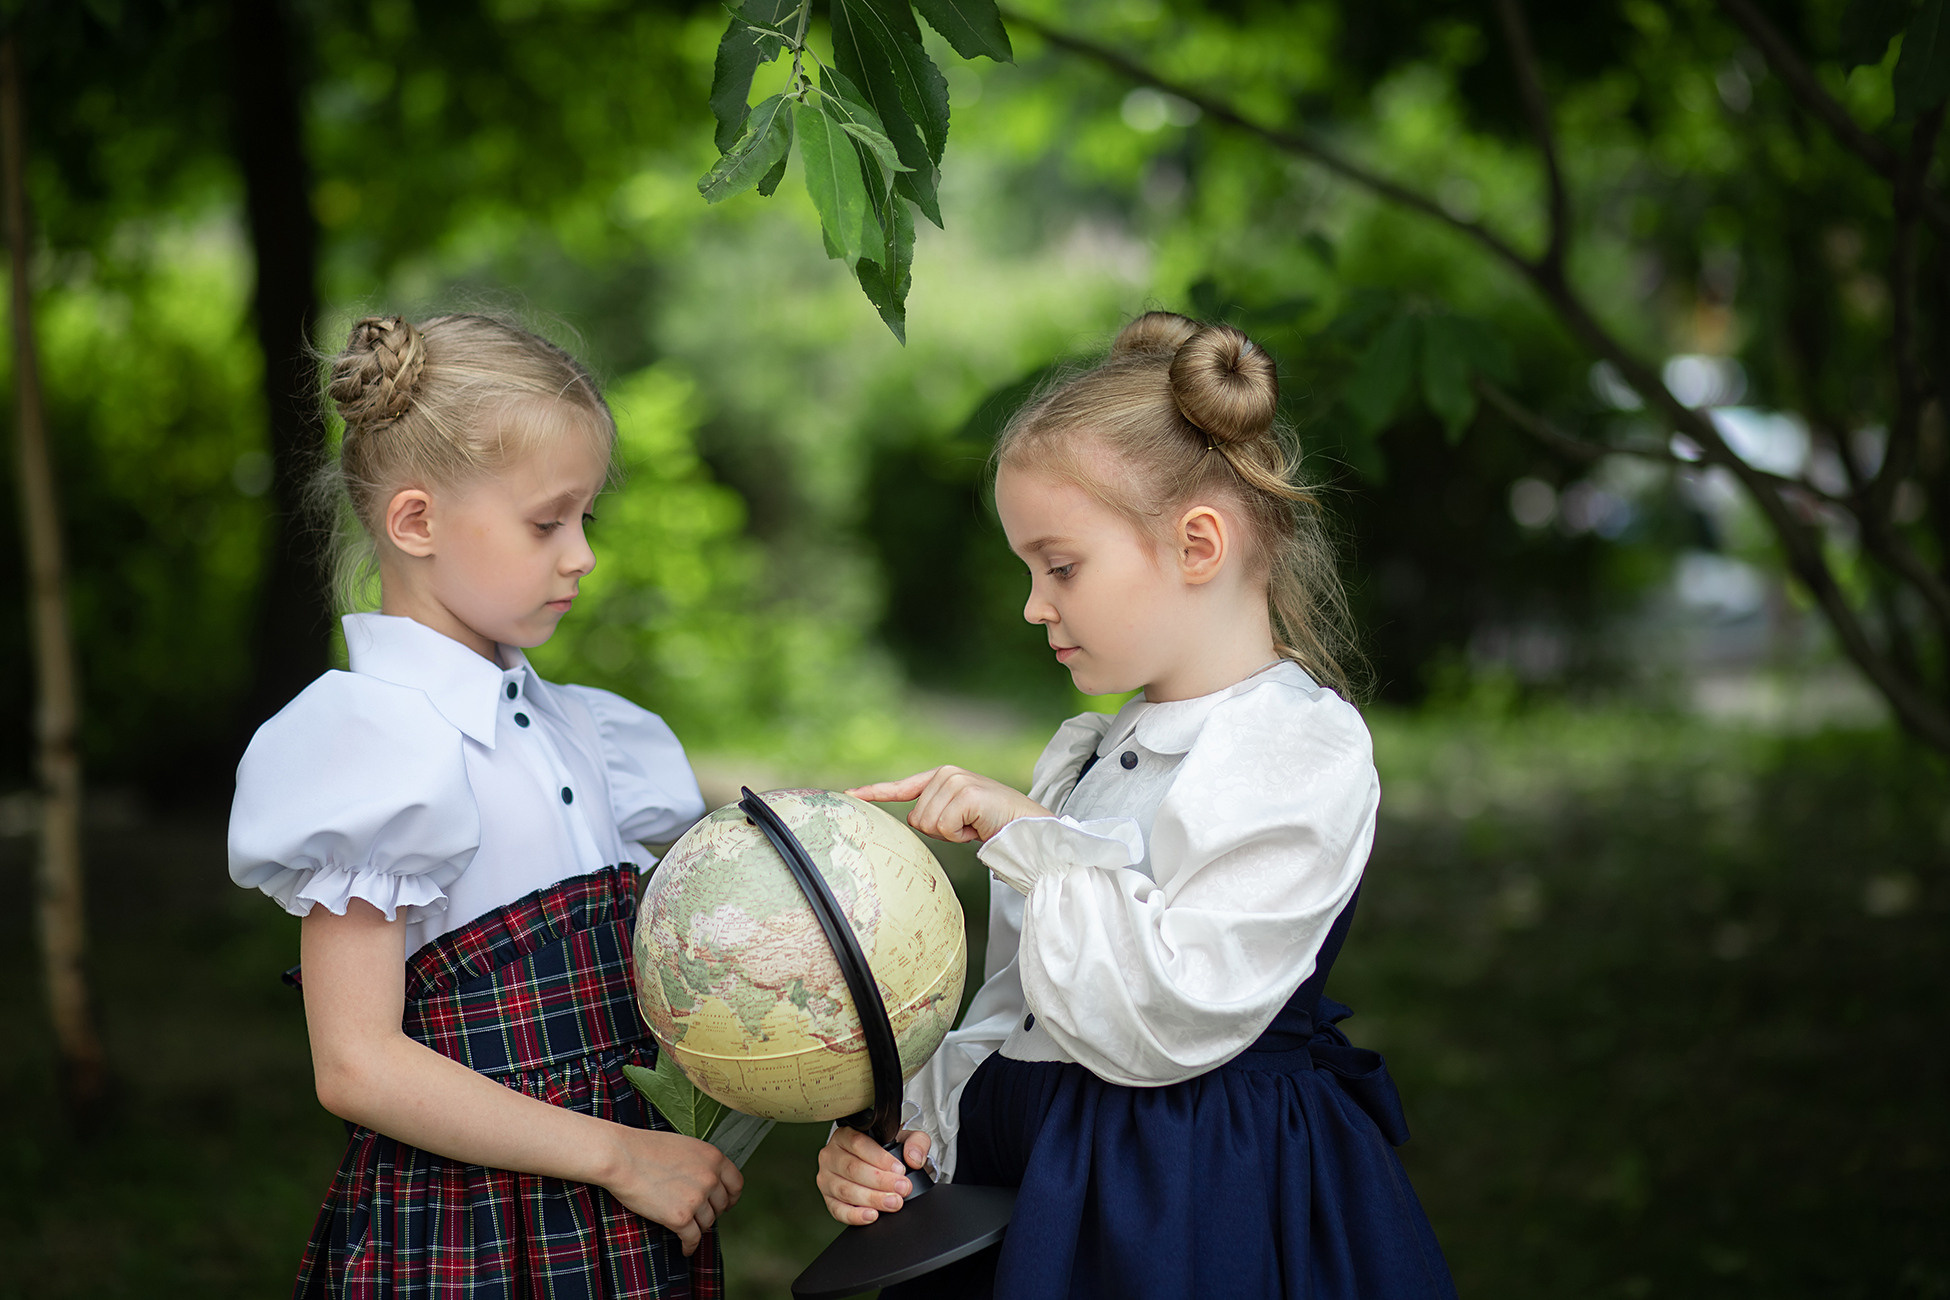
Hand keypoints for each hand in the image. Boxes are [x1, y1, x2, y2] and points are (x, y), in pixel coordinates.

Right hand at [602, 1128, 743, 1255]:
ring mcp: (697, 1198)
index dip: (731, 1197)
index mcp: (714, 1157)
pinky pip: (692, 1238)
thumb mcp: (685, 1147)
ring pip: (707, 1223)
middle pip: (721, 1206)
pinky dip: (689, 1246)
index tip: (725, 1204)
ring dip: (698, 1228)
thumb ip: (702, 1164)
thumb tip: (710, 1183)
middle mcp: (710, 1178)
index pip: (736, 1184)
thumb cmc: (646, 1149)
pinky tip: (685, 1248)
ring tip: (687, 1229)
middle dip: (712, 1212)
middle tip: (700, 1216)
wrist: (622, 1157)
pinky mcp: (680, 1217)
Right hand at [816, 1126, 930, 1225]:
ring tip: (893, 1203)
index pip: (858, 1144)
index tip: (899, 1170)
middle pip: (853, 1169)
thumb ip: (915, 1142)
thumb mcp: (904, 1138)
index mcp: (845, 1135)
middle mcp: (832, 1155)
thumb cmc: (886, 1149)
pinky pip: (838, 1210)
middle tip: (902, 1189)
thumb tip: (914, 1159)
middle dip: (880, 1181)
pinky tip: (872, 1215)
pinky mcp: (828, 1199)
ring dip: (872, 1199)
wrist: (877, 1164)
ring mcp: (827, 1178)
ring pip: (846, 1190)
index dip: (880, 1158)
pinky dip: (855, 1215)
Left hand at [849, 767, 1050, 843]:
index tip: (849, 795)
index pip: (902, 787)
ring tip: (975, 824)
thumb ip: (935, 812)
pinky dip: (960, 835)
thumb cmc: (995, 824)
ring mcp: (955, 781)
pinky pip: (943, 828)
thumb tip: (912, 820)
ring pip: (928, 825)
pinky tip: (979, 825)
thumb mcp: (959, 815)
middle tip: (968, 826)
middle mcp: (945, 774)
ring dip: (952, 833)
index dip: (874, 792)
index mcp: (941, 777)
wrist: (1028, 826)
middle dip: (940, 831)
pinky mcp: (964, 793)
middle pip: (916, 819)